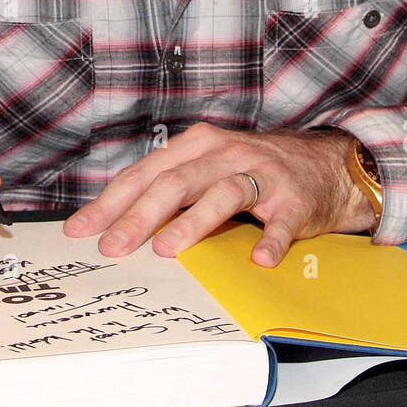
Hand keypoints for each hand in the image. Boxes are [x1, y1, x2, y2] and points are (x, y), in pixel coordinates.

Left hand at [63, 123, 374, 266]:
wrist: (325, 163)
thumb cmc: (254, 170)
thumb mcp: (208, 167)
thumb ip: (168, 188)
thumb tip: (114, 223)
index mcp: (198, 146)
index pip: (146, 173)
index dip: (111, 201)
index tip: (82, 229)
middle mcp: (227, 154)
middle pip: (176, 182)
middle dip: (140, 215)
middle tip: (114, 246)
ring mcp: (262, 175)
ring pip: (222, 194)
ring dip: (193, 222)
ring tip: (168, 249)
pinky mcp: (294, 200)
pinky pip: (280, 221)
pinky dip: (270, 241)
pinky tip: (259, 260)